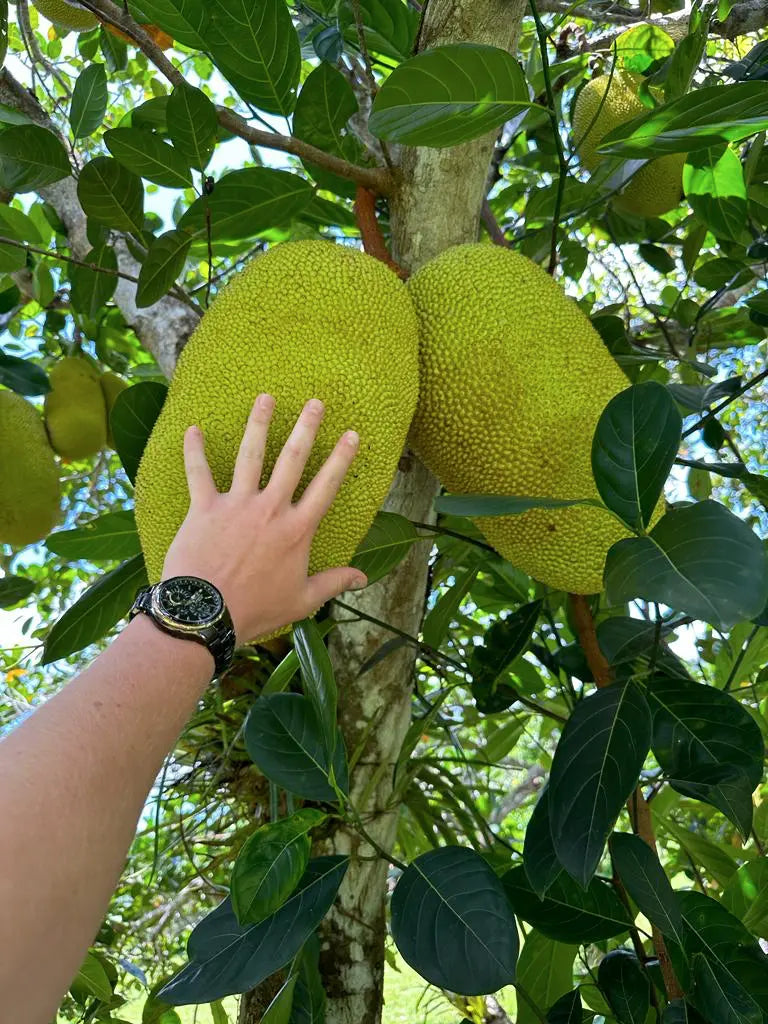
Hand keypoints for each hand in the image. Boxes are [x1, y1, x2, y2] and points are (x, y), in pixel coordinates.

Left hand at [161, 394, 367, 643]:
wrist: (206, 614)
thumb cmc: (255, 609)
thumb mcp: (302, 600)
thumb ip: (333, 583)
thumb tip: (363, 578)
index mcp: (296, 530)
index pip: (325, 487)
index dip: (340, 459)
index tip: (351, 434)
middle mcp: (270, 509)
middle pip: (292, 459)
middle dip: (306, 428)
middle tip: (315, 402)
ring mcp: (236, 504)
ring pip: (250, 455)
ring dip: (258, 424)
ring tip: (265, 398)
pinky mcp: (204, 508)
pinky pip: (198, 473)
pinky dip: (194, 451)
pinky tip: (193, 429)